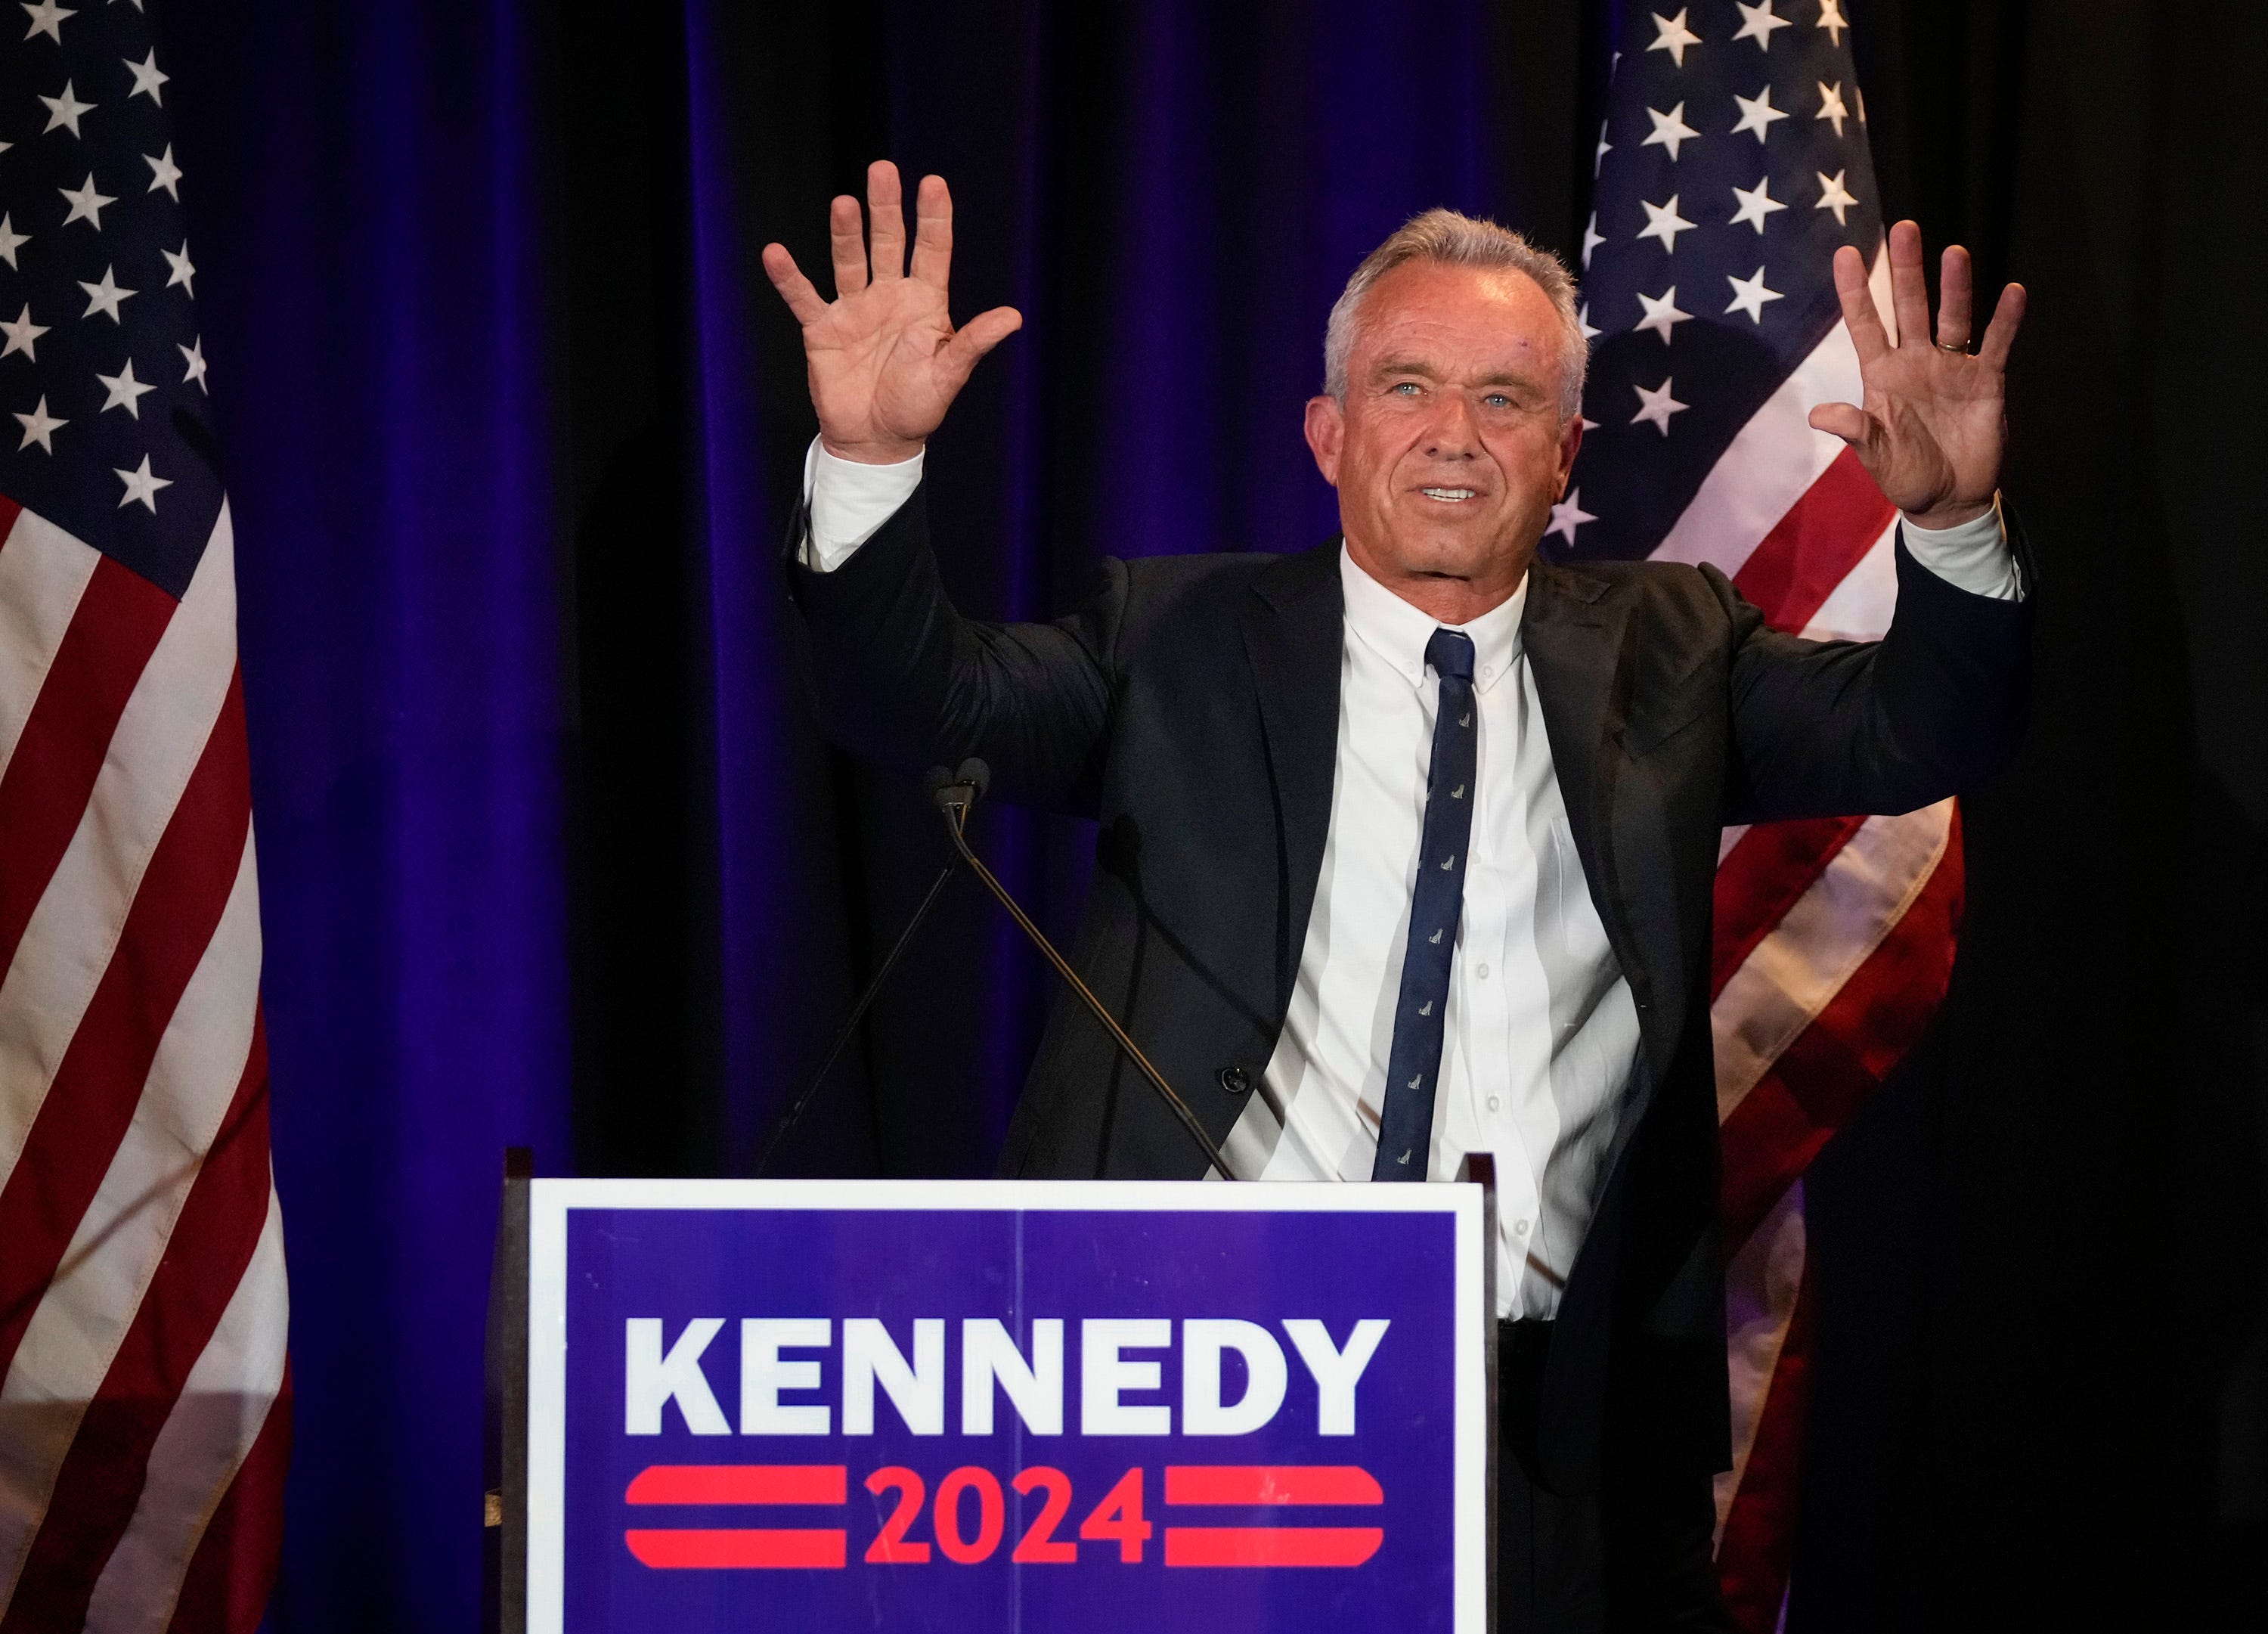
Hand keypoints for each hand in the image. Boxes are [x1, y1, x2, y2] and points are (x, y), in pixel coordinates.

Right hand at [761, 161, 1021, 464]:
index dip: (933, 219)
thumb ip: (973, 343)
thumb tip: (1014, 317)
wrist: (875, 440)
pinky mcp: (823, 329)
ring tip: (844, 203)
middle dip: (885, 209)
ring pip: (849, 260)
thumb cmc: (917, 407)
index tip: (933, 183)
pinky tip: (776, 253)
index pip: (931, 251)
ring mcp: (854, 309)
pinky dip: (789, 278)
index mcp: (924, 304)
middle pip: (887, 243)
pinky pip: (804, 298)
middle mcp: (889, 296)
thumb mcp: (949, 375)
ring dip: (845, 233)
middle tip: (882, 170)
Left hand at [1808, 220, 2025, 529]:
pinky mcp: (1987, 381)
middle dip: (1908, 271)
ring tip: (1955, 253)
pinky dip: (2006, 321)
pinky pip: (1997, 344)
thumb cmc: (1905, 475)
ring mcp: (1953, 367)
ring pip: (1954, 317)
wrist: (1949, 500)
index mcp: (1883, 375)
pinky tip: (2013, 293)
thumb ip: (1855, 430)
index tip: (1846, 252)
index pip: (1865, 325)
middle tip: (1906, 229)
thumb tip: (1820, 415)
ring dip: (1955, 287)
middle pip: (1911, 307)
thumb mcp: (1875, 455)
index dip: (1855, 291)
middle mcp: (1918, 361)